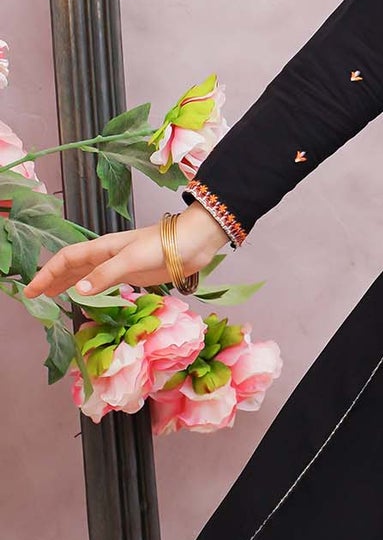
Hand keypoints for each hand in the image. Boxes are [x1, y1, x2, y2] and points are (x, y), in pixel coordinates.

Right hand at [20, 203, 232, 300]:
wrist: (195, 242)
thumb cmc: (164, 244)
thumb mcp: (131, 259)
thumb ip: (106, 275)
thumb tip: (79, 292)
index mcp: (102, 248)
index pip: (66, 260)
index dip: (47, 274)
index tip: (31, 291)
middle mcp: (107, 255)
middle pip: (73, 268)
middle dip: (53, 280)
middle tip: (35, 297)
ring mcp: (121, 265)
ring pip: (87, 275)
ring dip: (69, 285)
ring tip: (53, 298)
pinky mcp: (135, 274)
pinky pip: (105, 283)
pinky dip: (92, 290)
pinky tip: (89, 297)